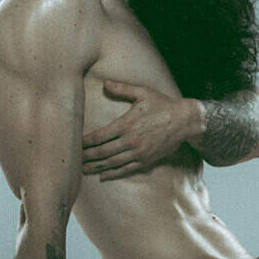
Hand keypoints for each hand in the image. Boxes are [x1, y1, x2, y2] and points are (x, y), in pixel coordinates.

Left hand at [80, 81, 198, 179]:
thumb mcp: (143, 92)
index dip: (86, 141)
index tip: (76, 143)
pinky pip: (126, 170)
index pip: (100, 136)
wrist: (184, 121)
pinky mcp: (146, 160)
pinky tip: (103, 176)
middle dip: (87, 156)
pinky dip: (113, 174)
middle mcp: (131, 140)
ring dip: (96, 167)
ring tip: (83, 169)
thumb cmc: (162, 104)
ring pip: (112, 163)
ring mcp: (139, 152)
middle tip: (74, 159)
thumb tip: (105, 83)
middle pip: (103, 152)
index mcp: (127, 123)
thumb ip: (122, 89)